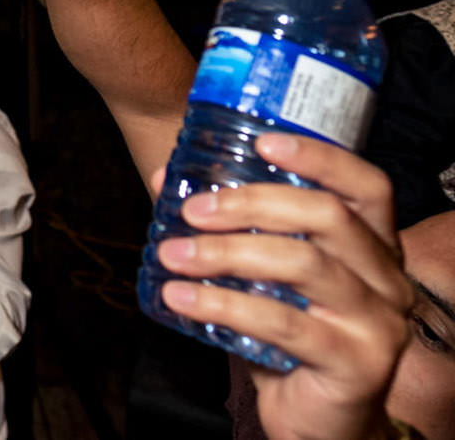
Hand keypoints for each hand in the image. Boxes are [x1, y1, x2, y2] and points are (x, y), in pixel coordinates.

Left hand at [154, 134, 410, 439]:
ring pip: (303, 264)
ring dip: (226, 253)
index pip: (366, 186)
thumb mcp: (261, 274)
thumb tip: (165, 177)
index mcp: (373, 246)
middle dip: (250, 203)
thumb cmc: (291, 334)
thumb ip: (226, 227)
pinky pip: (284, 323)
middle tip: (192, 210)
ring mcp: (378, 321)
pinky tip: (180, 298)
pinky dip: (223, 305)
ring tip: (172, 254)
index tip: (261, 140)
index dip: (319, 157)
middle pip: (327, 216)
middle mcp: (387, 278)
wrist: (318, 417)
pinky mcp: (357, 362)